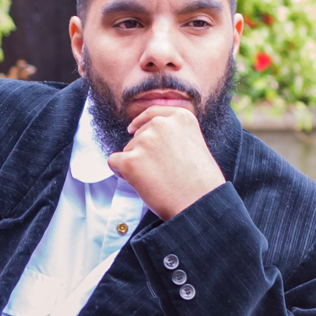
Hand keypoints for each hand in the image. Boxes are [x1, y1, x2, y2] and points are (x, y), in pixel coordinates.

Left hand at [109, 100, 224, 219]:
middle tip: (159, 171)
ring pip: (127, 149)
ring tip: (156, 180)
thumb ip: (174, 133)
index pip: (152, 112)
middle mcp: (161, 124)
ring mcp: (145, 141)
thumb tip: (150, 134)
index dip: (140, 122)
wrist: (198, 203)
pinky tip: (138, 183)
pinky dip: (121, 172)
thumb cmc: (200, 181)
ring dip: (135, 164)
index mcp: (181, 117)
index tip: (132, 129)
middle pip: (138, 134)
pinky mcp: (130, 160)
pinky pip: (114, 162)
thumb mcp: (194, 142)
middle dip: (142, 151)